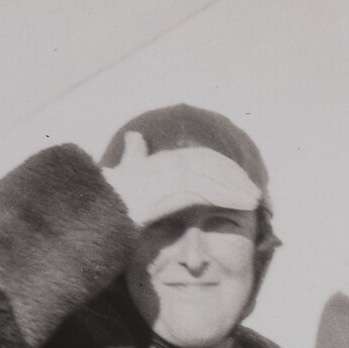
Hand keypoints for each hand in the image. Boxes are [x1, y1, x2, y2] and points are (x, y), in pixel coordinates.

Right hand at [101, 129, 261, 226]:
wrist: (94, 212)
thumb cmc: (107, 198)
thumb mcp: (124, 174)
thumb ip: (133, 155)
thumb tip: (134, 136)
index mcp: (159, 160)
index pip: (198, 157)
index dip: (221, 167)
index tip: (238, 180)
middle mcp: (165, 162)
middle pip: (209, 163)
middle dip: (233, 175)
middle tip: (253, 191)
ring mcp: (167, 175)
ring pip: (212, 176)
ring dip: (236, 187)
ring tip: (254, 200)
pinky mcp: (169, 190)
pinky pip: (206, 191)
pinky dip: (228, 196)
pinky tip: (243, 205)